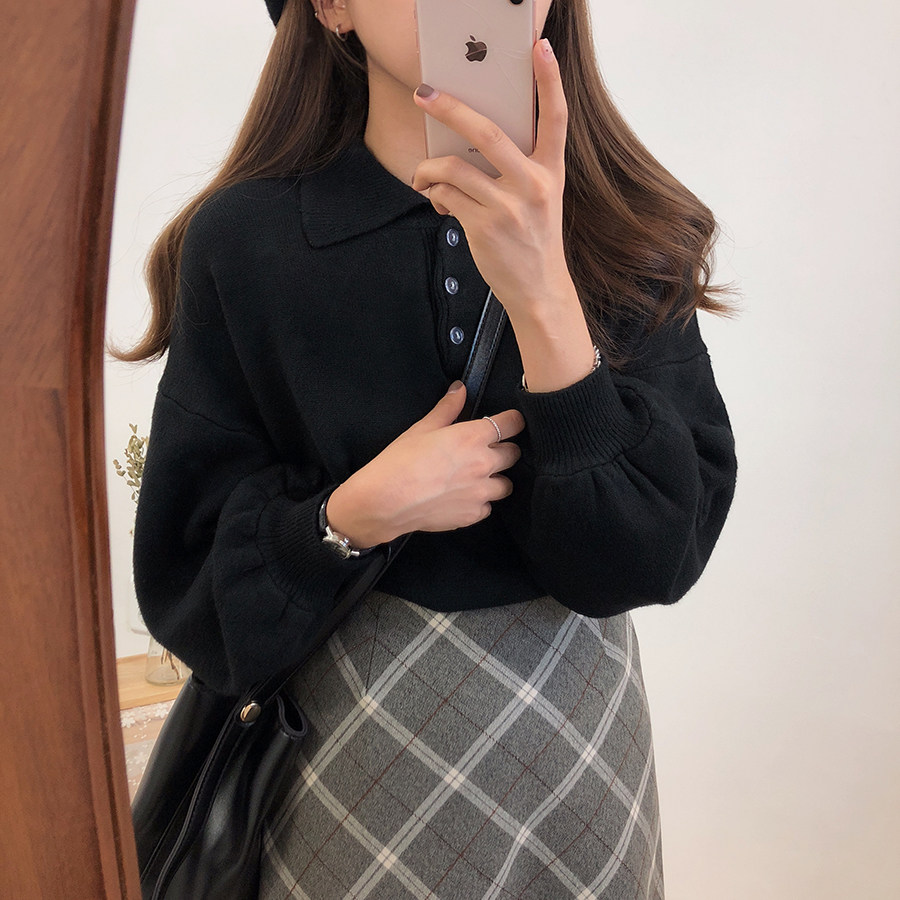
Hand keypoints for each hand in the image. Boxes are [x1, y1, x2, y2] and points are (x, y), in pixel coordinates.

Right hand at [332, 383, 524, 544]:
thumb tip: (459, 389)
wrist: (385, 501)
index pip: (512, 424)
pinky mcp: (472, 515)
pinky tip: (463, 498)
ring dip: (496, 479)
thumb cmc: (399, 462)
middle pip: (514, 454)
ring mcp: (481, 493)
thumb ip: (447, 408)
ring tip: (477, 478)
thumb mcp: (422, 428)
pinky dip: (480, 503)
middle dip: (504, 450)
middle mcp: (484, 464)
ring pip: (506, 485)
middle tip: (486, 451)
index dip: (512, 421)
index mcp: (473, 437)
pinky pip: (488, 507)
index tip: (508, 423)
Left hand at [411, 38, 571, 322]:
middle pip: (487, 133)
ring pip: (453, 168)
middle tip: (424, 95)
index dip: (550, 81)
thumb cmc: (535, 240)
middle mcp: (533, 185)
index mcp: (551, 173)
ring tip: (422, 176)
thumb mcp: (541, 200)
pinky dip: (432, 194)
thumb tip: (464, 144)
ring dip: (427, 169)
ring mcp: (508, 207)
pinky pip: (445, 196)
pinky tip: (435, 200)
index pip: (556, 118)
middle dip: (450, 109)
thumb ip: (516, 169)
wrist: (539, 290)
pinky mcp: (484, 227)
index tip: (540, 48)